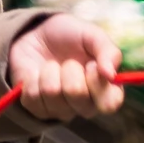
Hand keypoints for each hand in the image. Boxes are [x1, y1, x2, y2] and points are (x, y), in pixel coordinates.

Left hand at [7, 14, 125, 120]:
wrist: (36, 32)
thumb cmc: (70, 36)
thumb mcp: (93, 35)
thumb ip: (109, 52)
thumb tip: (110, 75)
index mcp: (105, 91)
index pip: (109, 104)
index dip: (98, 84)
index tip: (91, 65)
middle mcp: (85, 106)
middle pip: (77, 96)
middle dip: (70, 70)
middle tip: (68, 61)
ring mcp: (60, 109)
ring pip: (52, 93)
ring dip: (49, 70)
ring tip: (51, 64)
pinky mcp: (37, 108)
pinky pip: (32, 96)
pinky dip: (32, 77)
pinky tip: (37, 73)